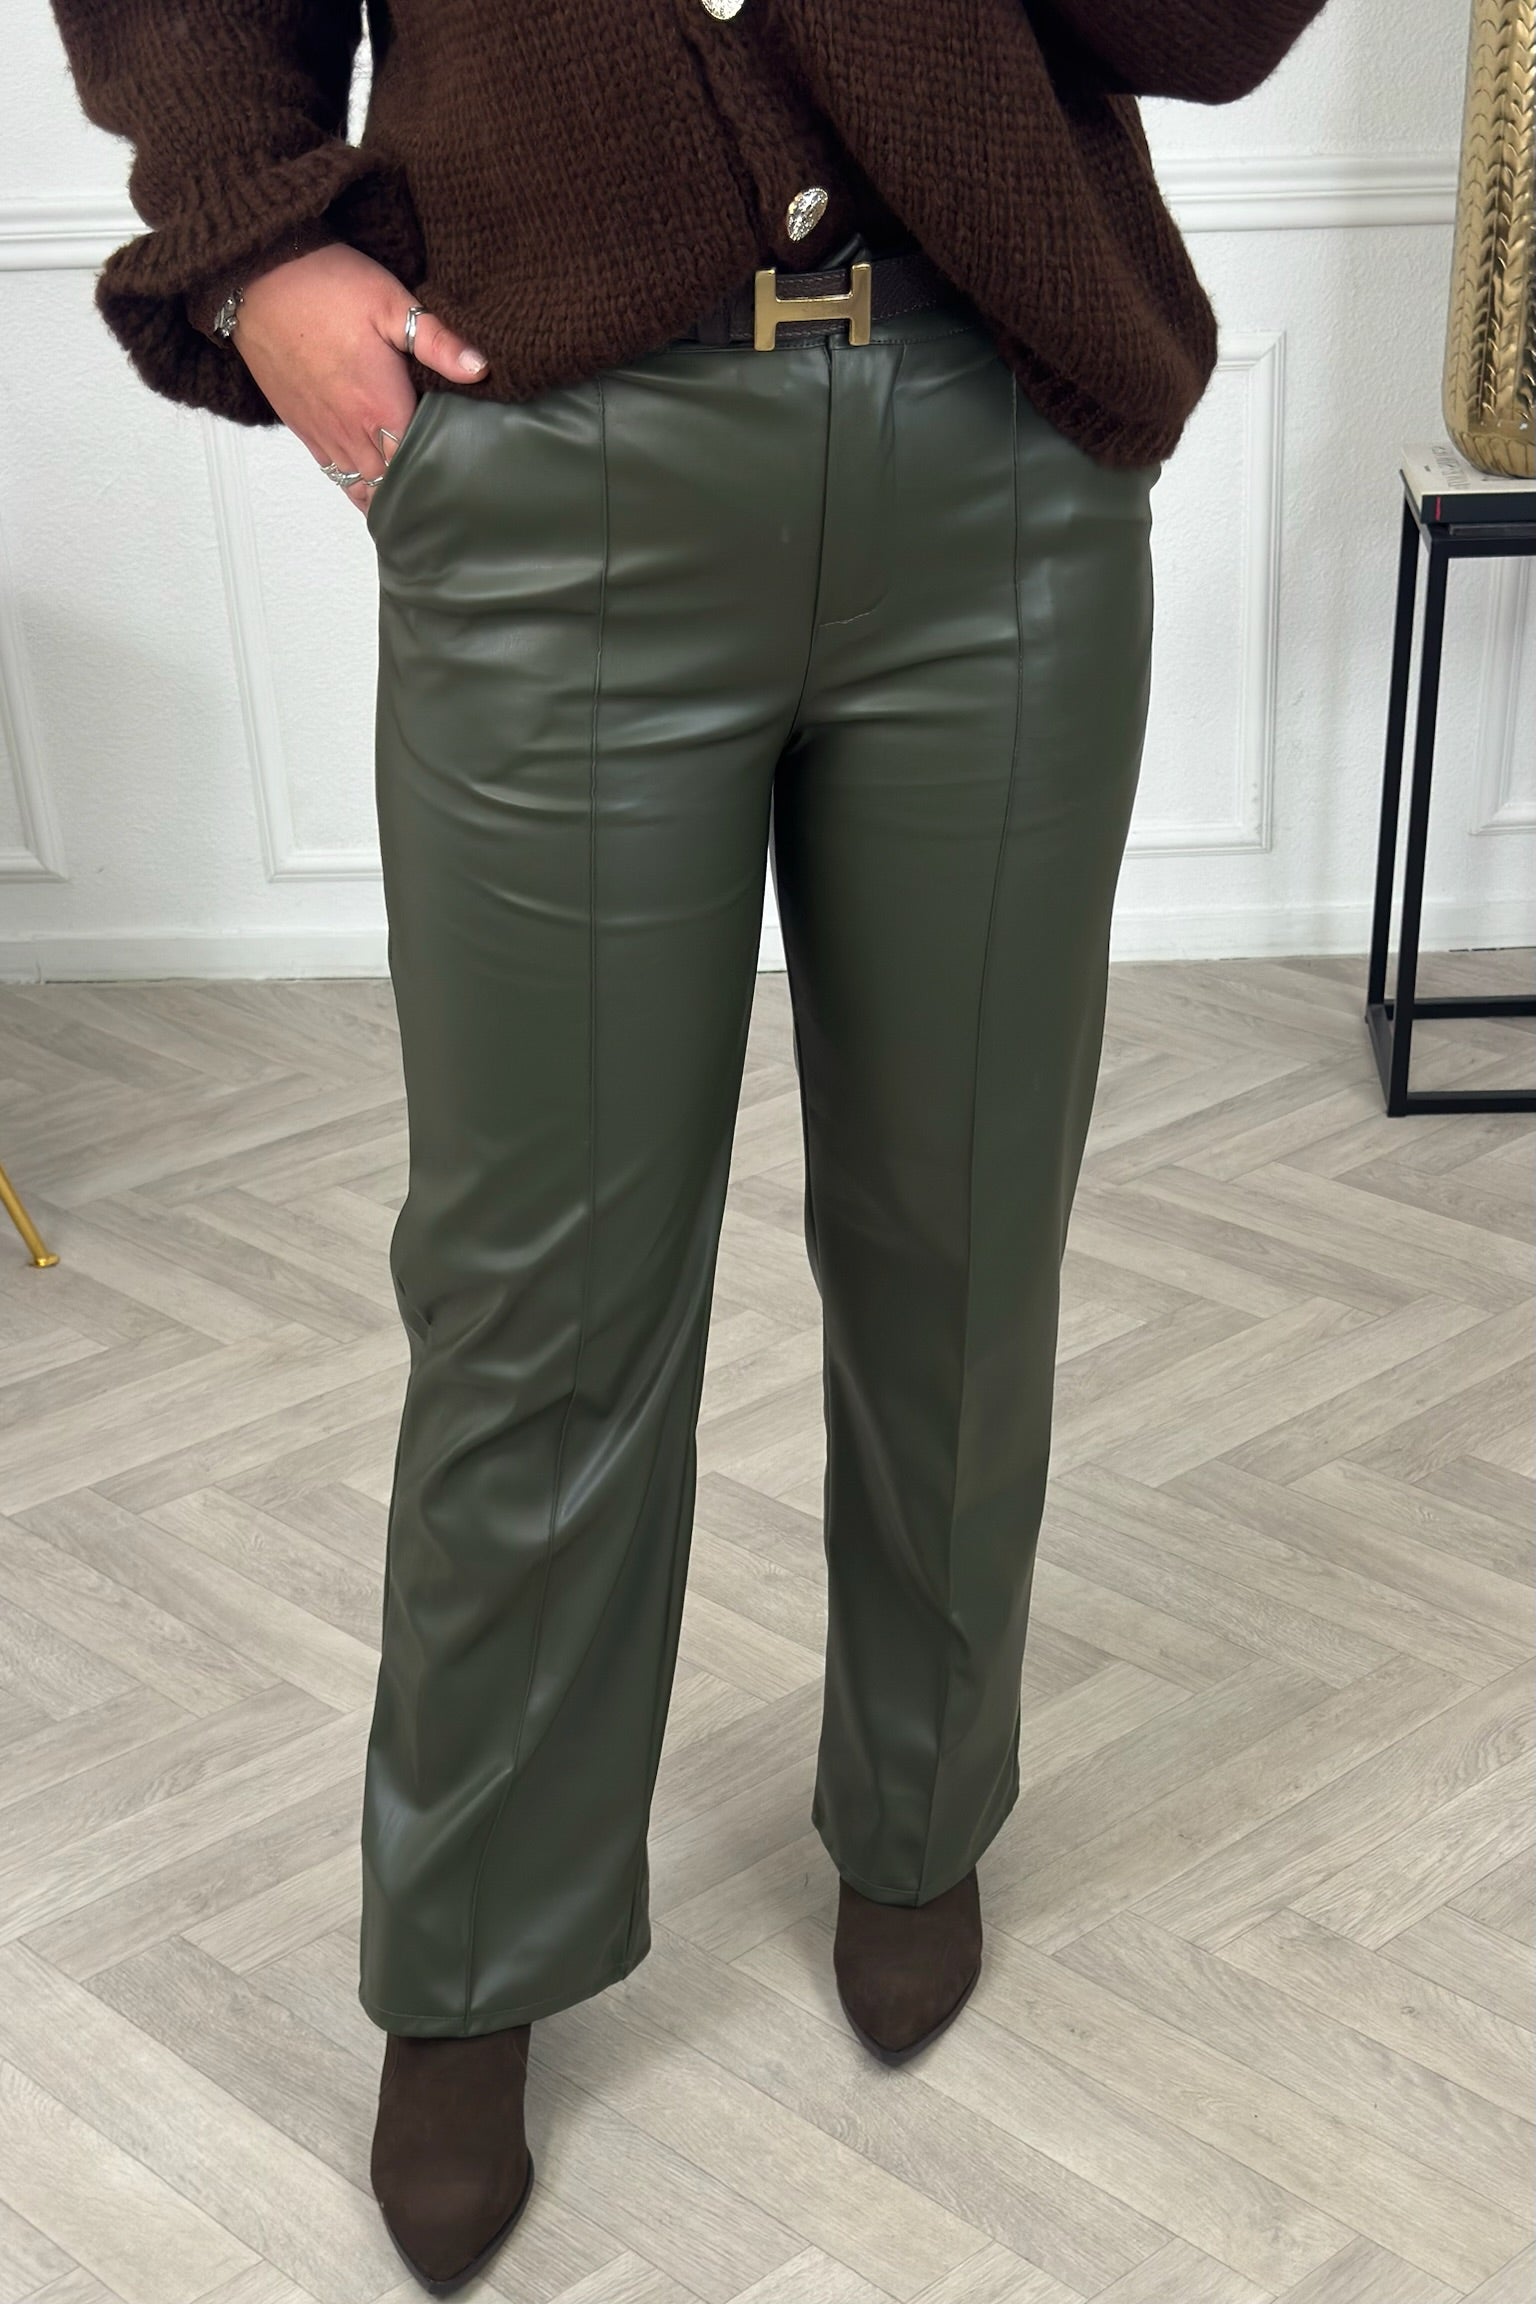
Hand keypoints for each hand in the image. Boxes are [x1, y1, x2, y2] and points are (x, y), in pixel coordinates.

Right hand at [229, 242, 488, 514]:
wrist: (257, 277)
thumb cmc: (328, 284)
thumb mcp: (392, 302)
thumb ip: (437, 341)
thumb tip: (480, 369)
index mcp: (380, 407)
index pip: (419, 462)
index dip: (442, 470)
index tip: (464, 471)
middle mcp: (351, 431)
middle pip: (392, 484)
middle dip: (417, 490)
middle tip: (445, 493)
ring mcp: (324, 433)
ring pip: (361, 487)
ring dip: (386, 495)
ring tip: (413, 504)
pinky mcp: (302, 427)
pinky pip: (333, 474)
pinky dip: (355, 487)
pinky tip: (372, 490)